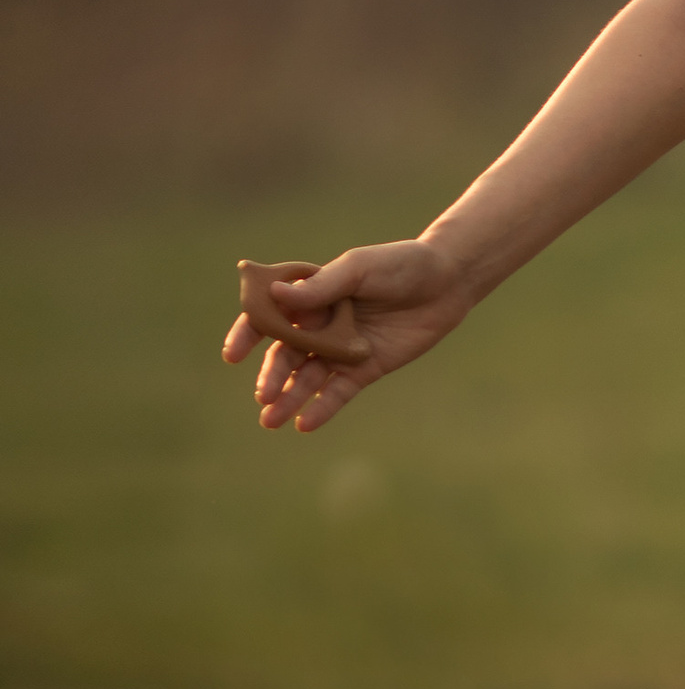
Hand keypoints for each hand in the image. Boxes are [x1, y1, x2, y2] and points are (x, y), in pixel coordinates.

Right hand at [221, 240, 471, 431]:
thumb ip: (322, 287)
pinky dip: (321, 408)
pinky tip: (305, 424)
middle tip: (263, 395)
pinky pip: (338, 391)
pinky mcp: (365, 367)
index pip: (269, 316)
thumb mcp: (359, 269)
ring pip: (307, 378)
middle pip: (286, 353)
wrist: (448, 282)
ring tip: (271, 419)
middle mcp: (320, 324)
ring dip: (288, 398)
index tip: (232, 355)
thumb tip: (277, 297)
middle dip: (272, 375)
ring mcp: (341, 348)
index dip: (248, 334)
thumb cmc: (401, 265)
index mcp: (311, 295)